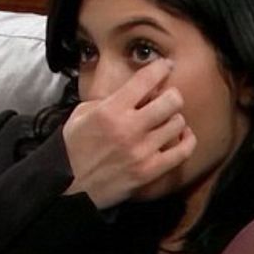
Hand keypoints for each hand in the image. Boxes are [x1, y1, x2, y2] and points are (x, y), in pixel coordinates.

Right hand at [63, 59, 196, 208]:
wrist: (66, 187)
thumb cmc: (74, 148)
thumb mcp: (83, 114)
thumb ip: (110, 99)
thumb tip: (137, 89)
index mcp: (110, 110)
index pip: (145, 80)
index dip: (160, 68)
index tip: (165, 66)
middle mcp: (129, 128)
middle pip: (172, 101)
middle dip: (172, 95)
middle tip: (167, 99)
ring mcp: (142, 151)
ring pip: (178, 124)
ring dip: (175, 119)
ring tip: (167, 121)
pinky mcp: (150, 171)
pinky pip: (183, 151)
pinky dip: (187, 140)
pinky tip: (181, 136)